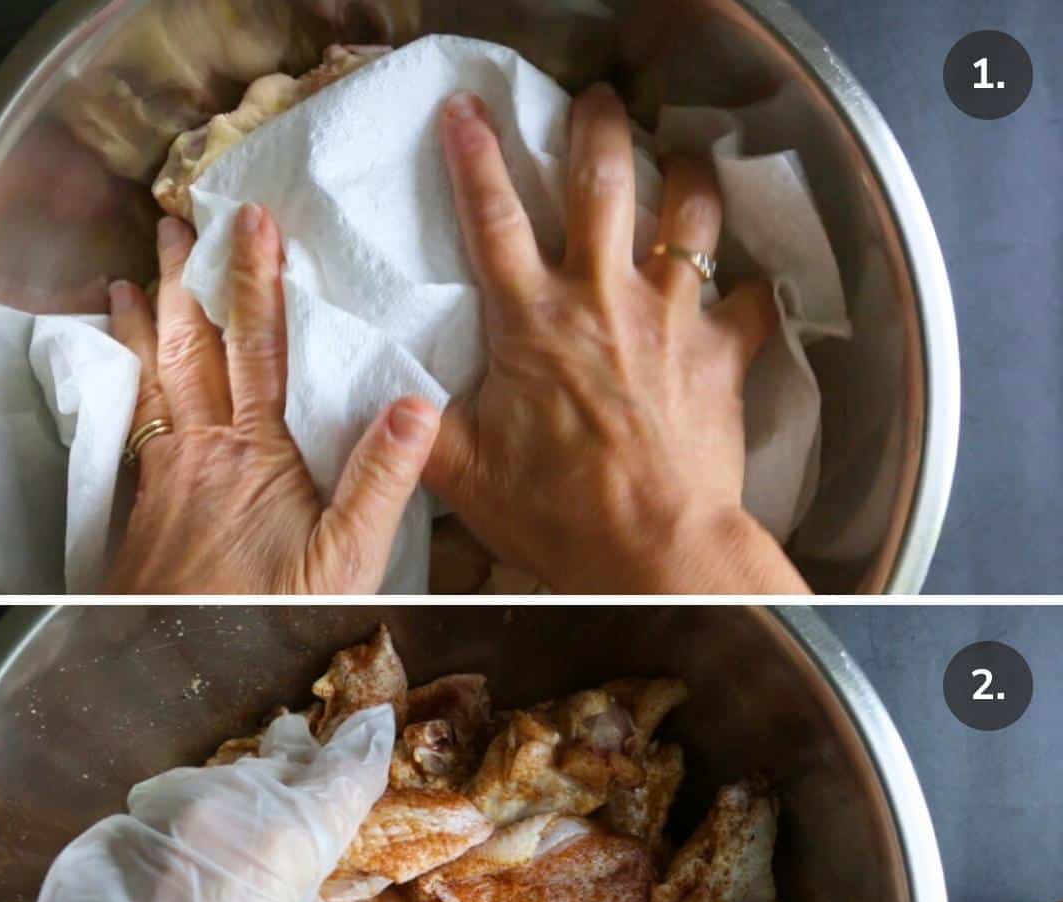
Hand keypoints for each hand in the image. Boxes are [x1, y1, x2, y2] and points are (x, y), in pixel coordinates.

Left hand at [106, 208, 439, 593]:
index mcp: (258, 449)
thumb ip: (378, 481)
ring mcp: (168, 470)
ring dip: (145, 321)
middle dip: (185, 281)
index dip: (255, 280)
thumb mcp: (345, 558)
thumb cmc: (268, 610)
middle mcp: (204, 446)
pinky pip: (133, 420)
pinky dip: (125, 382)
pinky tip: (122, 376)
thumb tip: (416, 407)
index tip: (254, 224)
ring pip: (153, 376)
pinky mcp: (146, 500)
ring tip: (132, 281)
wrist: (182, 652)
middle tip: (179, 227)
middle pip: (189, 345)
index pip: (256, 345)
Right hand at [426, 86, 809, 594]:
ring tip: (681, 166)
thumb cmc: (560, 515)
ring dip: (684, 178)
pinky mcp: (724, 352)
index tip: (466, 111)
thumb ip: (426, 428)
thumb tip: (397, 403)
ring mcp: (673, 319)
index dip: (474, 156)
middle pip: (602, 180)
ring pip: (688, 214)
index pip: (494, 217)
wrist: (654, 550)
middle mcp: (605, 299)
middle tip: (594, 103)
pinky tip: (745, 287)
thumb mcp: (466, 475)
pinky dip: (750, 288)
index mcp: (534, 321)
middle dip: (594, 126)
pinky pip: (752, 299)